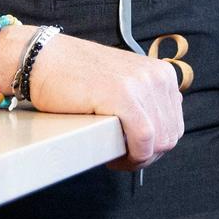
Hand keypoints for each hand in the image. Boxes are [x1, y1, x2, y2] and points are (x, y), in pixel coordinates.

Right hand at [29, 32, 183, 170]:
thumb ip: (146, 100)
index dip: (155, 147)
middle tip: (121, 157)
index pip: (175, 125)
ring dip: (137, 159)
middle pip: (170, 137)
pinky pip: (144, 140)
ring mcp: (142, 83)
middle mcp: (157, 76)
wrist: (44, 59)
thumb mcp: (124, 82)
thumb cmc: (77, 75)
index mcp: (162, 73)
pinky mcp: (123, 95)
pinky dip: (132, 157)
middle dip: (147, 156)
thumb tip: (161, 134)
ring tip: (115, 156)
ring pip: (159, 142)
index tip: (132, 150)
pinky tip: (114, 158)